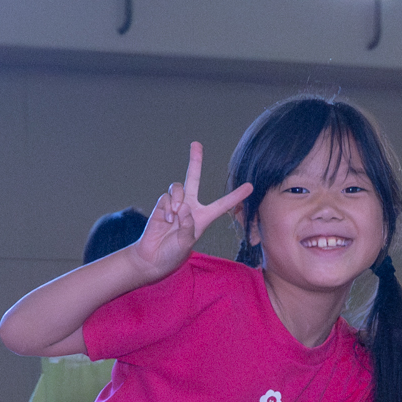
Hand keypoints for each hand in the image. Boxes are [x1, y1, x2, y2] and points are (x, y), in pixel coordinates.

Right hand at [130, 142, 251, 282]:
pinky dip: (167, 208)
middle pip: (193, 178)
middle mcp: (190, 207)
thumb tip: (183, 208)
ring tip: (175, 216)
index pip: (222, 205)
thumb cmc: (172, 253)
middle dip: (195, 160)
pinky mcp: (161, 205)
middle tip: (196, 144)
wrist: (152, 258)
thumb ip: (187, 228)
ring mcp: (175, 205)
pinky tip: (166, 221)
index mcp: (203, 218)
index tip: (250, 186)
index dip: (236, 196)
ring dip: (178, 199)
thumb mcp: (186, 244)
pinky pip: (167, 198)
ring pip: (179, 187)